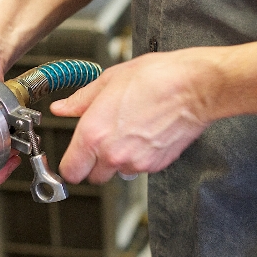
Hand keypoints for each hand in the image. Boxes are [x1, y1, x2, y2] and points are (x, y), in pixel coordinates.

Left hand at [51, 50, 213, 183]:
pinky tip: (144, 134)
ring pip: (116, 173)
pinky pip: (138, 169)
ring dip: (118, 160)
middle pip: (93, 178)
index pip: (70, 171)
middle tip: (101, 142)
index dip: (71, 165)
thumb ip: (80, 101)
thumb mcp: (109, 81)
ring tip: (127, 132)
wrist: (194, 87)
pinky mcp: (156, 165)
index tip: (74, 158)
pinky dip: (138, 158)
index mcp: (93, 133)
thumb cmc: (155, 78)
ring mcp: (135, 162)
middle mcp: (112, 153)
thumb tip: (62, 108)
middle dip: (94, 164)